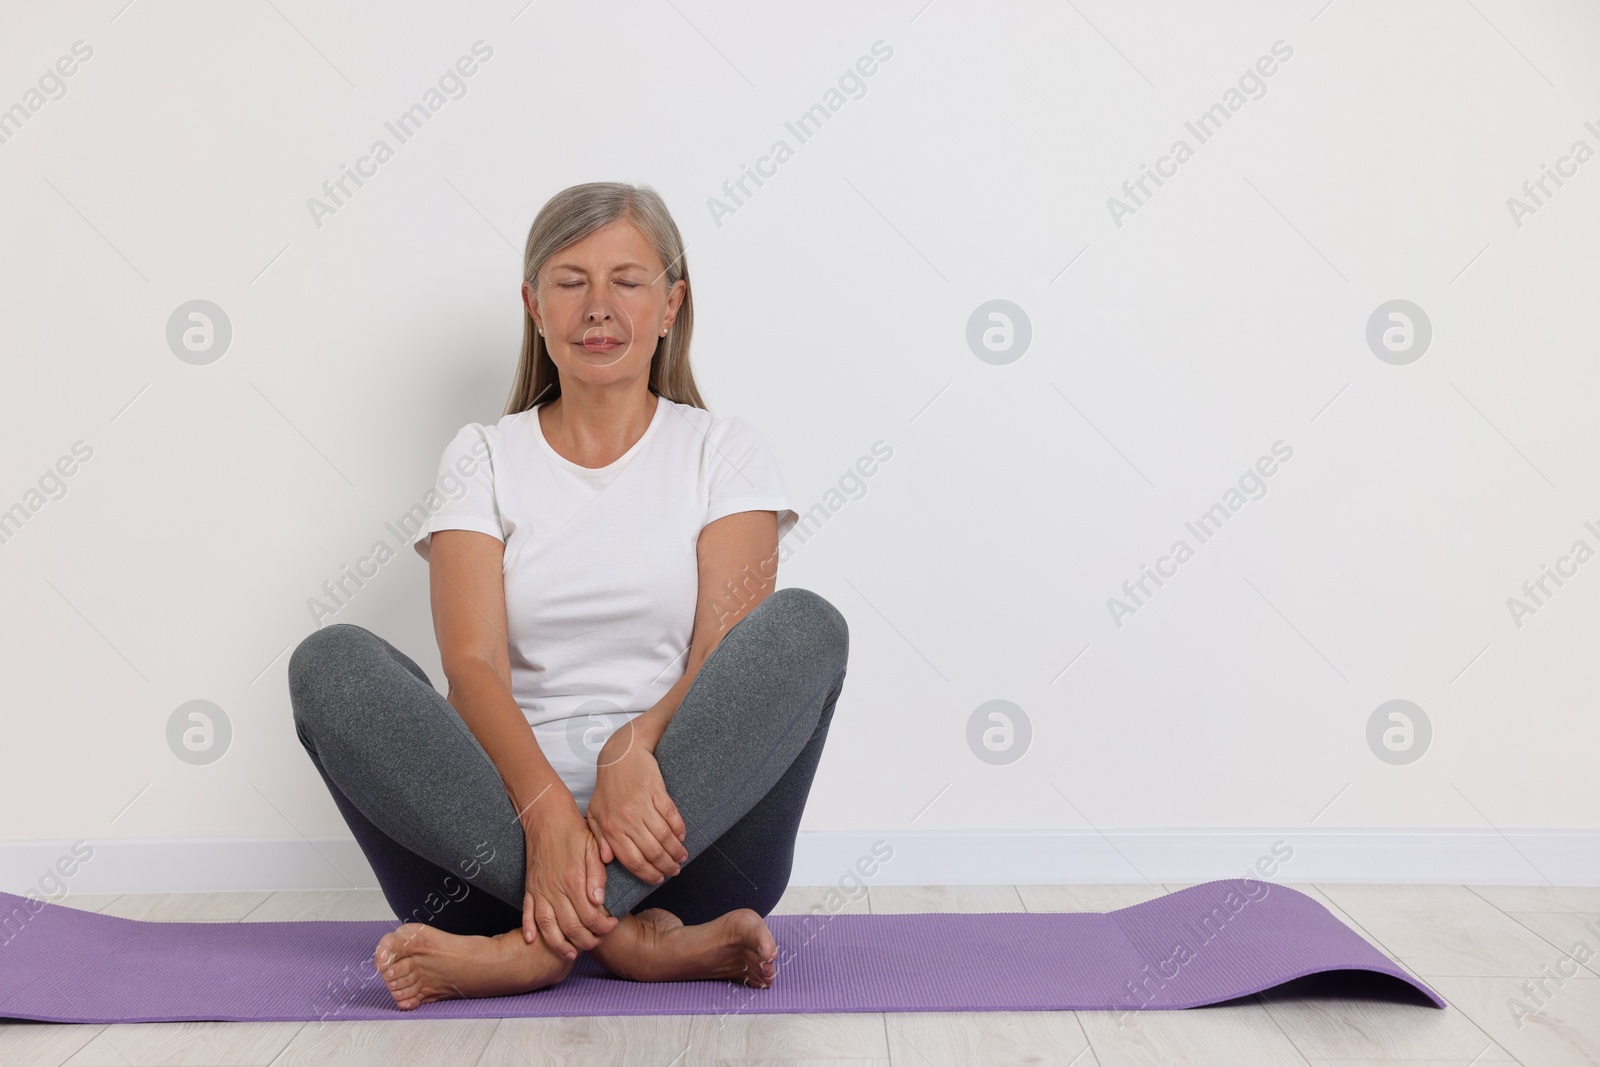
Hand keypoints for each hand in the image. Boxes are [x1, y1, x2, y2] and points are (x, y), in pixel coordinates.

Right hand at [522, 808, 615, 960]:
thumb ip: (597, 876)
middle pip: (571, 928)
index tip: (612, 925)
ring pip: (548, 927)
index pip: (591, 917)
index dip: (603, 927)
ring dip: (559, 944)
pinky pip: (527, 913)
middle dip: (586, 940)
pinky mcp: (530, 888)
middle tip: (597, 941)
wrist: (547, 818)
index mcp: (574, 882)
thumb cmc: (574, 832)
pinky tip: (532, 941)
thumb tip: (599, 901)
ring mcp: (540, 891)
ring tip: (571, 953)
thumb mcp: (593, 849)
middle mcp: (555, 891)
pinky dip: (529, 929)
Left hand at [586, 720, 688, 885]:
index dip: (647, 873)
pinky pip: (671, 815)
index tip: (657, 879)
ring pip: (663, 836)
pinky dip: (678, 828)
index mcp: (611, 827)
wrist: (620, 754)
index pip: (632, 860)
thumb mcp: (595, 813)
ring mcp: (642, 804)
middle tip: (674, 871)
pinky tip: (682, 837)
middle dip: (665, 866)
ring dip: (675, 850)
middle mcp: (626, 819)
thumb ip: (599, 838)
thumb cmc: (607, 786)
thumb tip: (608, 860)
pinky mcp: (656, 791)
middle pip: (651, 851)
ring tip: (681, 857)